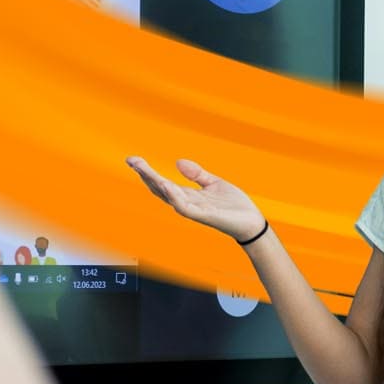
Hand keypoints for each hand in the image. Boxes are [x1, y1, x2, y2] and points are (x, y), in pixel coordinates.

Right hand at [125, 155, 266, 244]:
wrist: (252, 222)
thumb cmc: (235, 206)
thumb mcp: (214, 184)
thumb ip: (197, 174)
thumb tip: (178, 162)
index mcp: (189, 195)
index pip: (162, 183)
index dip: (148, 172)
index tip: (133, 160)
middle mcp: (187, 203)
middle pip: (160, 189)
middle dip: (145, 175)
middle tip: (131, 160)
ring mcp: (194, 210)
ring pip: (168, 196)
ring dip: (155, 182)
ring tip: (142, 169)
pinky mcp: (204, 216)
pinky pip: (185, 207)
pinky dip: (174, 197)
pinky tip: (166, 184)